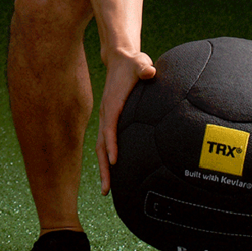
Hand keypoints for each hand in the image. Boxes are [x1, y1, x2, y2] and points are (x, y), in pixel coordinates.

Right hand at [96, 50, 155, 195]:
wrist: (120, 60)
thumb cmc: (132, 64)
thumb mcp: (140, 63)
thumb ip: (144, 68)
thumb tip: (150, 72)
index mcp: (112, 104)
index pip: (110, 128)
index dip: (111, 144)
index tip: (114, 161)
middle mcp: (106, 114)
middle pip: (101, 145)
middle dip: (104, 167)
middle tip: (106, 189)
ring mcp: (106, 118)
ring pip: (101, 148)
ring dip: (103, 168)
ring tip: (106, 190)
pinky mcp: (110, 120)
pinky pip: (106, 143)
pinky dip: (106, 159)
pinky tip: (112, 173)